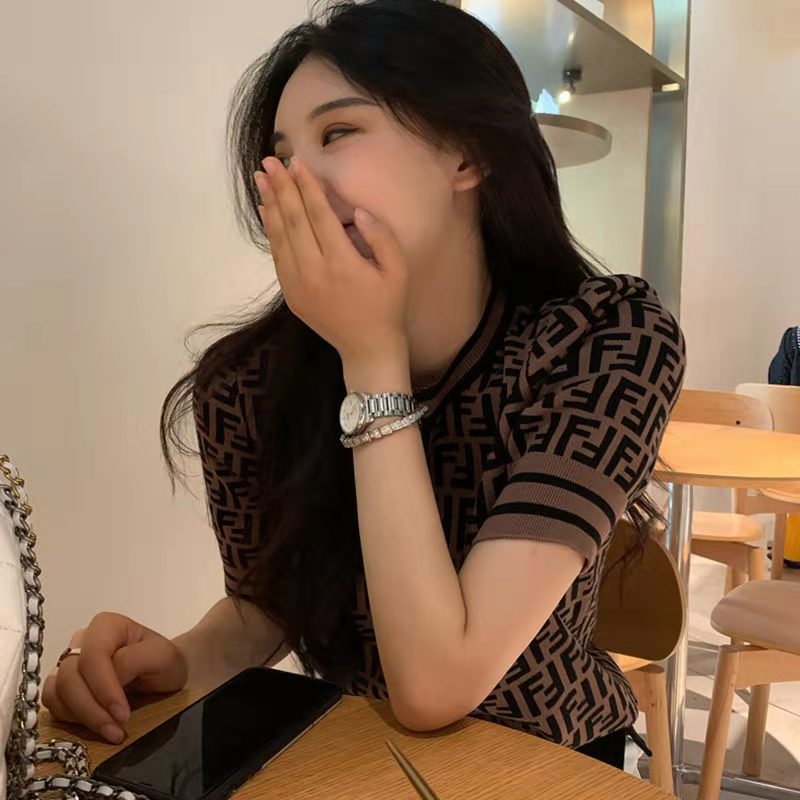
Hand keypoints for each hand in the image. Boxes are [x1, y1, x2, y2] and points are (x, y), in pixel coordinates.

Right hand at [42, 613, 187, 743]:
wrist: (163, 673)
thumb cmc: (164, 661)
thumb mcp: (161, 656)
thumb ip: (134, 660)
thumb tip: (110, 677)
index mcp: (106, 626)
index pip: (92, 657)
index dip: (104, 689)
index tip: (122, 714)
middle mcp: (82, 641)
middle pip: (69, 677)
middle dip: (91, 709)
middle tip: (116, 730)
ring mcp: (69, 662)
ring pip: (57, 692)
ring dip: (80, 717)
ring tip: (110, 730)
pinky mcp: (63, 685)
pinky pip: (54, 704)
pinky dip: (70, 719)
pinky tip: (95, 724)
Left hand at [254, 156, 410, 363]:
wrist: (367, 348)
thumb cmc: (387, 307)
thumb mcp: (399, 271)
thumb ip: (382, 238)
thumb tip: (357, 212)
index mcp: (343, 264)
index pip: (319, 216)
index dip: (307, 187)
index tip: (297, 162)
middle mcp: (315, 272)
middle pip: (294, 221)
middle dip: (282, 188)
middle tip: (270, 160)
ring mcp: (298, 284)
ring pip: (280, 237)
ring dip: (270, 204)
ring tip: (262, 178)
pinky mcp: (291, 294)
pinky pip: (277, 255)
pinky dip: (271, 230)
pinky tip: (267, 210)